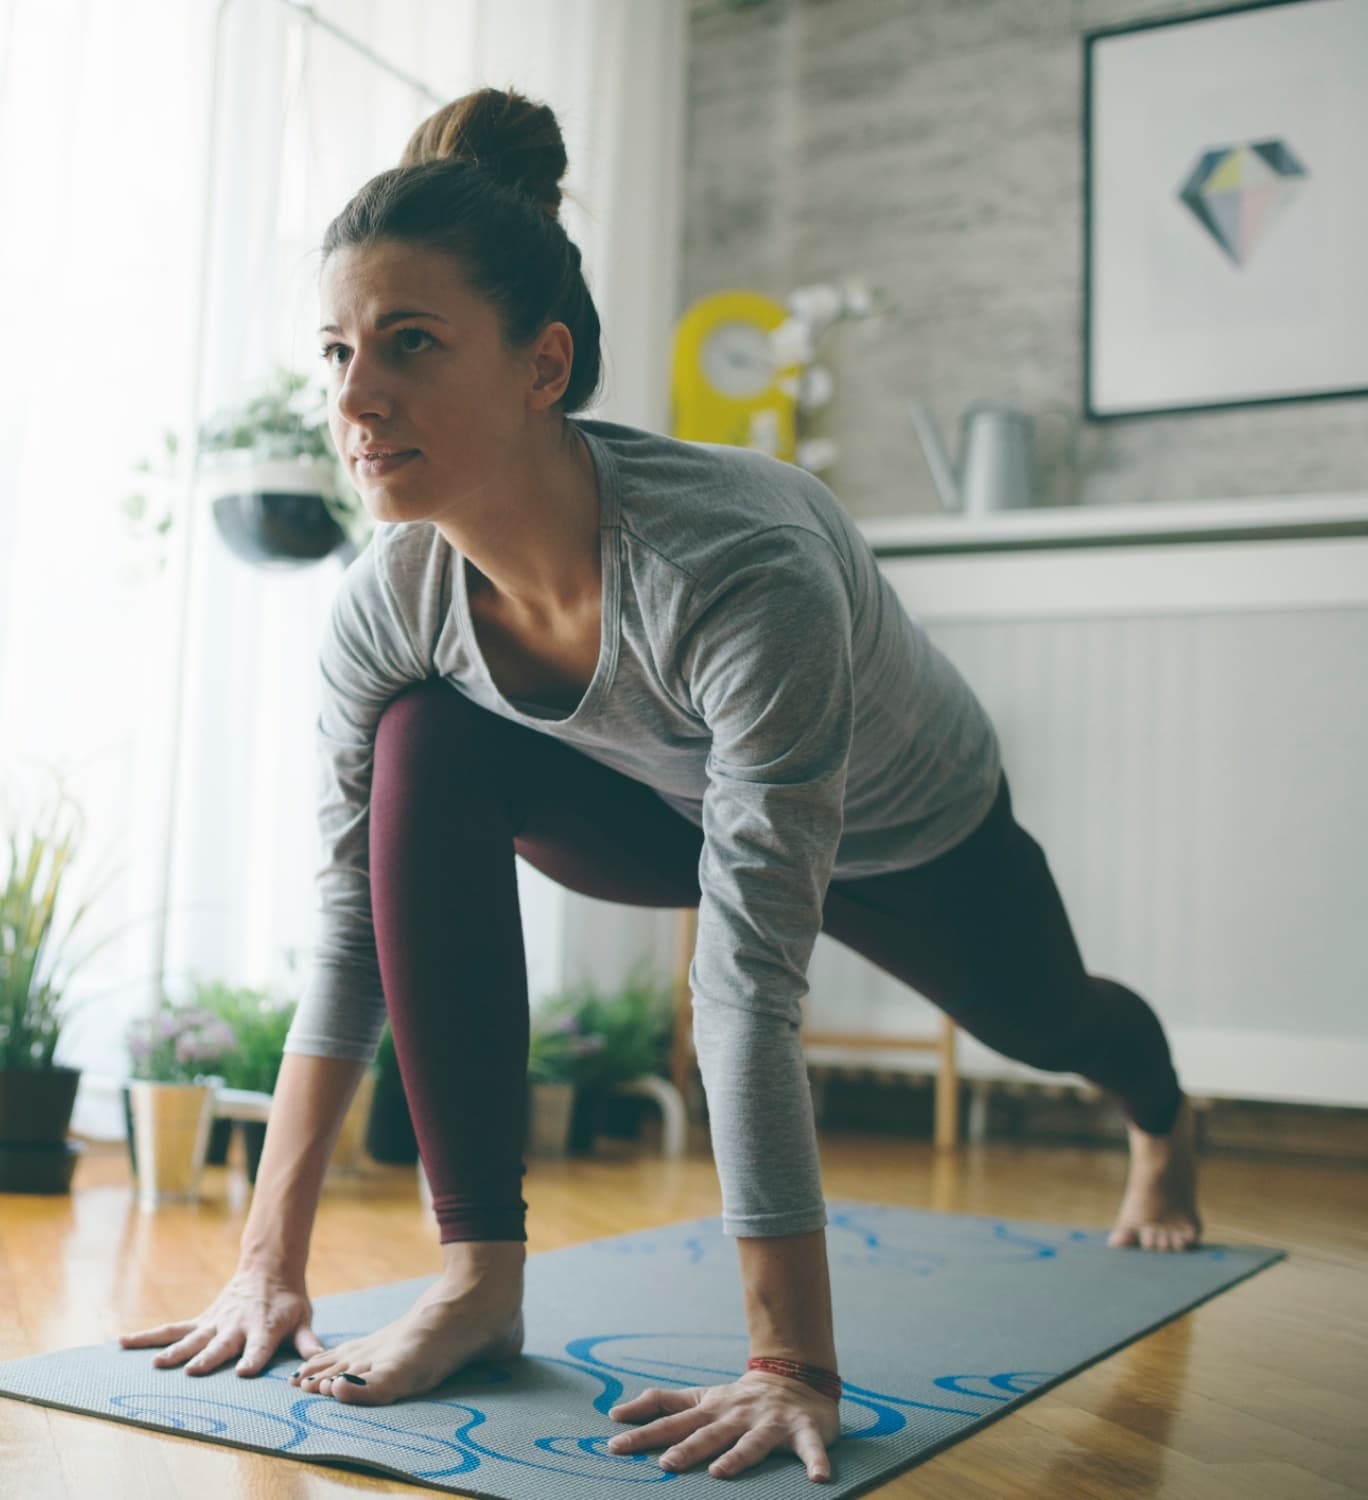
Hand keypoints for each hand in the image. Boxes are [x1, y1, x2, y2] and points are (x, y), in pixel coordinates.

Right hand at [118, 1264, 326, 1376]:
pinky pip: (171, 1329)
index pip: (260, 1345)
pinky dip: (147, 1337)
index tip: (244, 1372)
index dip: (253, 1358)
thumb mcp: (303, 1318)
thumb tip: (319, 1361)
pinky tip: (122, 1342)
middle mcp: (236, 1325)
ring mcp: (215, 1323)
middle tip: (193, 1371)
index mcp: (264, 1326)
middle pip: (221, 1344)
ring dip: (174, 1352)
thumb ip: (308, 1341)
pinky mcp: (201, 1321)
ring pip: (190, 1337)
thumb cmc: (288, 1301)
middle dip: (208, 1357)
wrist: (269, 1269)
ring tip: (155, 1366)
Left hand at [605, 1368, 838, 1481]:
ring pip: (752, 1442)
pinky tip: (818, 1480)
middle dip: (687, 1448)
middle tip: (665, 1463)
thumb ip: (664, 1404)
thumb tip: (617, 1413)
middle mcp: (738, 1415)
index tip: (615, 1445)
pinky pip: (811, 1449)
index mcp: (712, 1409)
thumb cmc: (740, 1398)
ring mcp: (770, 1422)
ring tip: (720, 1474)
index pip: (672, 1421)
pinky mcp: (804, 1431)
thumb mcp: (701, 1397)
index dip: (644, 1432)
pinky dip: (816, 1463)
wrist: (796, 1375)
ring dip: (737, 1457)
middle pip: (708, 1434)